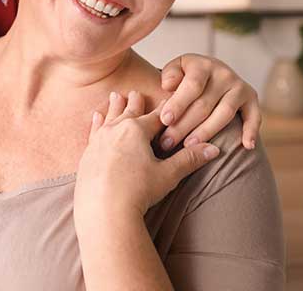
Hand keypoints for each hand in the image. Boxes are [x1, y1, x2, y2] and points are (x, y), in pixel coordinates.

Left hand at [74, 91, 218, 225]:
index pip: (156, 116)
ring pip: (109, 117)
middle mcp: (116, 129)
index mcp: (137, 130)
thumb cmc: (137, 191)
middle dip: (136, 102)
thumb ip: (190, 159)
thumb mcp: (168, 175)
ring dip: (114, 107)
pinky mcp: (88, 153)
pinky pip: (93, 131)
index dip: (165, 109)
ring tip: (116, 96)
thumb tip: (214, 149)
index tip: (168, 99)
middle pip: (130, 112)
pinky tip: (96, 117)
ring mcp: (99, 140)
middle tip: (137, 92)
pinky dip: (96, 122)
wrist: (104, 210)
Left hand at [159, 54, 260, 150]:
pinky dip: (251, 131)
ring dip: (207, 132)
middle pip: (205, 104)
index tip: (165, 120)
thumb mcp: (175, 69)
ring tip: (190, 147)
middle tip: (168, 143)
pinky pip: (254, 117)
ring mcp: (239, 87)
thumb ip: (170, 76)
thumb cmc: (187, 77)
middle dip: (184, 125)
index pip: (192, 85)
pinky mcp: (252, 99)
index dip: (179, 103)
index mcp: (203, 65)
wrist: (210, 73)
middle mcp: (224, 74)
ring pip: (224, 113)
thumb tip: (168, 86)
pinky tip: (247, 146)